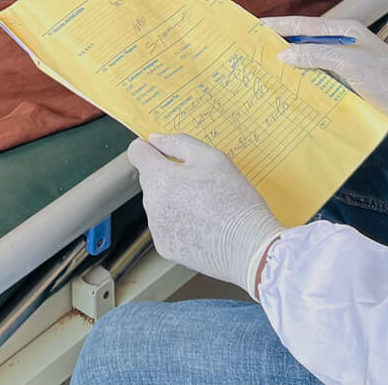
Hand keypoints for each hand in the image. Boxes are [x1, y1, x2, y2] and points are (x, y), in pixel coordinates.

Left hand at [126, 134, 283, 296]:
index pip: (137, 153)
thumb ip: (178, 143)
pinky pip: (166, 226)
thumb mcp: (212, 157)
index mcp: (160, 178)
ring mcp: (157, 228)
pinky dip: (178, 223)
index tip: (165, 152)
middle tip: (201, 182)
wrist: (251, 247)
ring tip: (206, 206)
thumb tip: (155, 139)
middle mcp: (151, 204)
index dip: (150, 148)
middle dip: (168, 176)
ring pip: (158, 203)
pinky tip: (203, 225)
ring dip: (173, 200)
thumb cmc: (235, 200)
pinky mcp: (166, 248)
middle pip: (150, 179)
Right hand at [263, 16, 387, 135]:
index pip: (303, 25)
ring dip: (290, 70)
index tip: (253, 27)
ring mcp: (344, 69)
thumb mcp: (351, 62)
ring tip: (262, 75)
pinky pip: (318, 85)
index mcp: (344, 32)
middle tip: (251, 53)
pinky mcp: (347, 88)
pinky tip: (287, 94)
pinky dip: (303, 87)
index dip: (278, 25)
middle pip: (304, 44)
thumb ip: (317, 55)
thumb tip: (284, 53)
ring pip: (309, 66)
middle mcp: (341, 48)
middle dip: (279, 47)